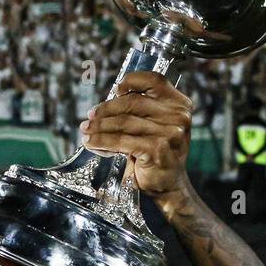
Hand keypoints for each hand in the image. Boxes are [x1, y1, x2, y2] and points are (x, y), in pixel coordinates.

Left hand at [79, 72, 194, 212]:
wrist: (169, 185)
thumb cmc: (158, 153)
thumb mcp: (156, 126)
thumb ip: (139, 112)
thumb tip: (103, 106)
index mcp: (179, 105)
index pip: (154, 81)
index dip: (132, 81)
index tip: (115, 90)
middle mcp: (178, 117)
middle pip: (133, 102)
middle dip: (106, 109)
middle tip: (90, 116)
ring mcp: (169, 134)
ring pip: (123, 122)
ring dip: (99, 127)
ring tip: (86, 131)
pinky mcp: (156, 150)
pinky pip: (121, 141)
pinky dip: (101, 141)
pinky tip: (92, 143)